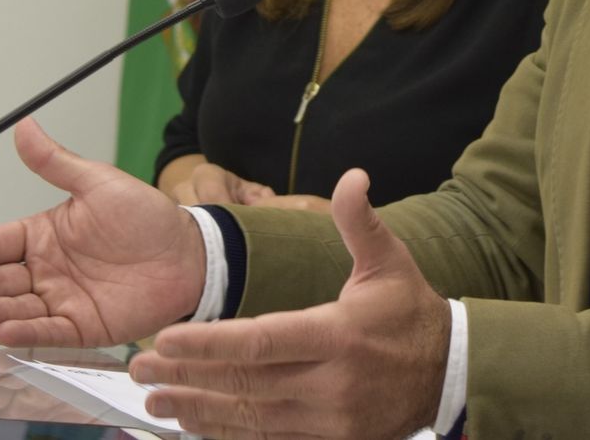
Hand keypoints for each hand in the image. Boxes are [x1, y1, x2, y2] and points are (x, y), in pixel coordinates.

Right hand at [0, 118, 206, 346]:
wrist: (190, 253)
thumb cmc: (148, 217)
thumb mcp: (99, 183)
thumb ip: (57, 163)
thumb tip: (25, 128)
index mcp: (45, 235)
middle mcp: (47, 270)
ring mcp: (62, 300)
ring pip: (17, 308)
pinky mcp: (82, 326)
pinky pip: (49, 332)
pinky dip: (27, 333)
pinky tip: (7, 331)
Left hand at [129, 168, 450, 438]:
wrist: (448, 371)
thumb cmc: (409, 312)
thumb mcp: (389, 261)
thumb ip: (359, 222)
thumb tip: (354, 176)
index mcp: (338, 335)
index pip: (261, 340)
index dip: (208, 343)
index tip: (165, 338)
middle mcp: (330, 383)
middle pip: (244, 382)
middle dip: (187, 376)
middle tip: (141, 368)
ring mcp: (328, 419)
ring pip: (249, 418)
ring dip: (197, 409)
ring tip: (155, 399)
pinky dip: (227, 433)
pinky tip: (194, 424)